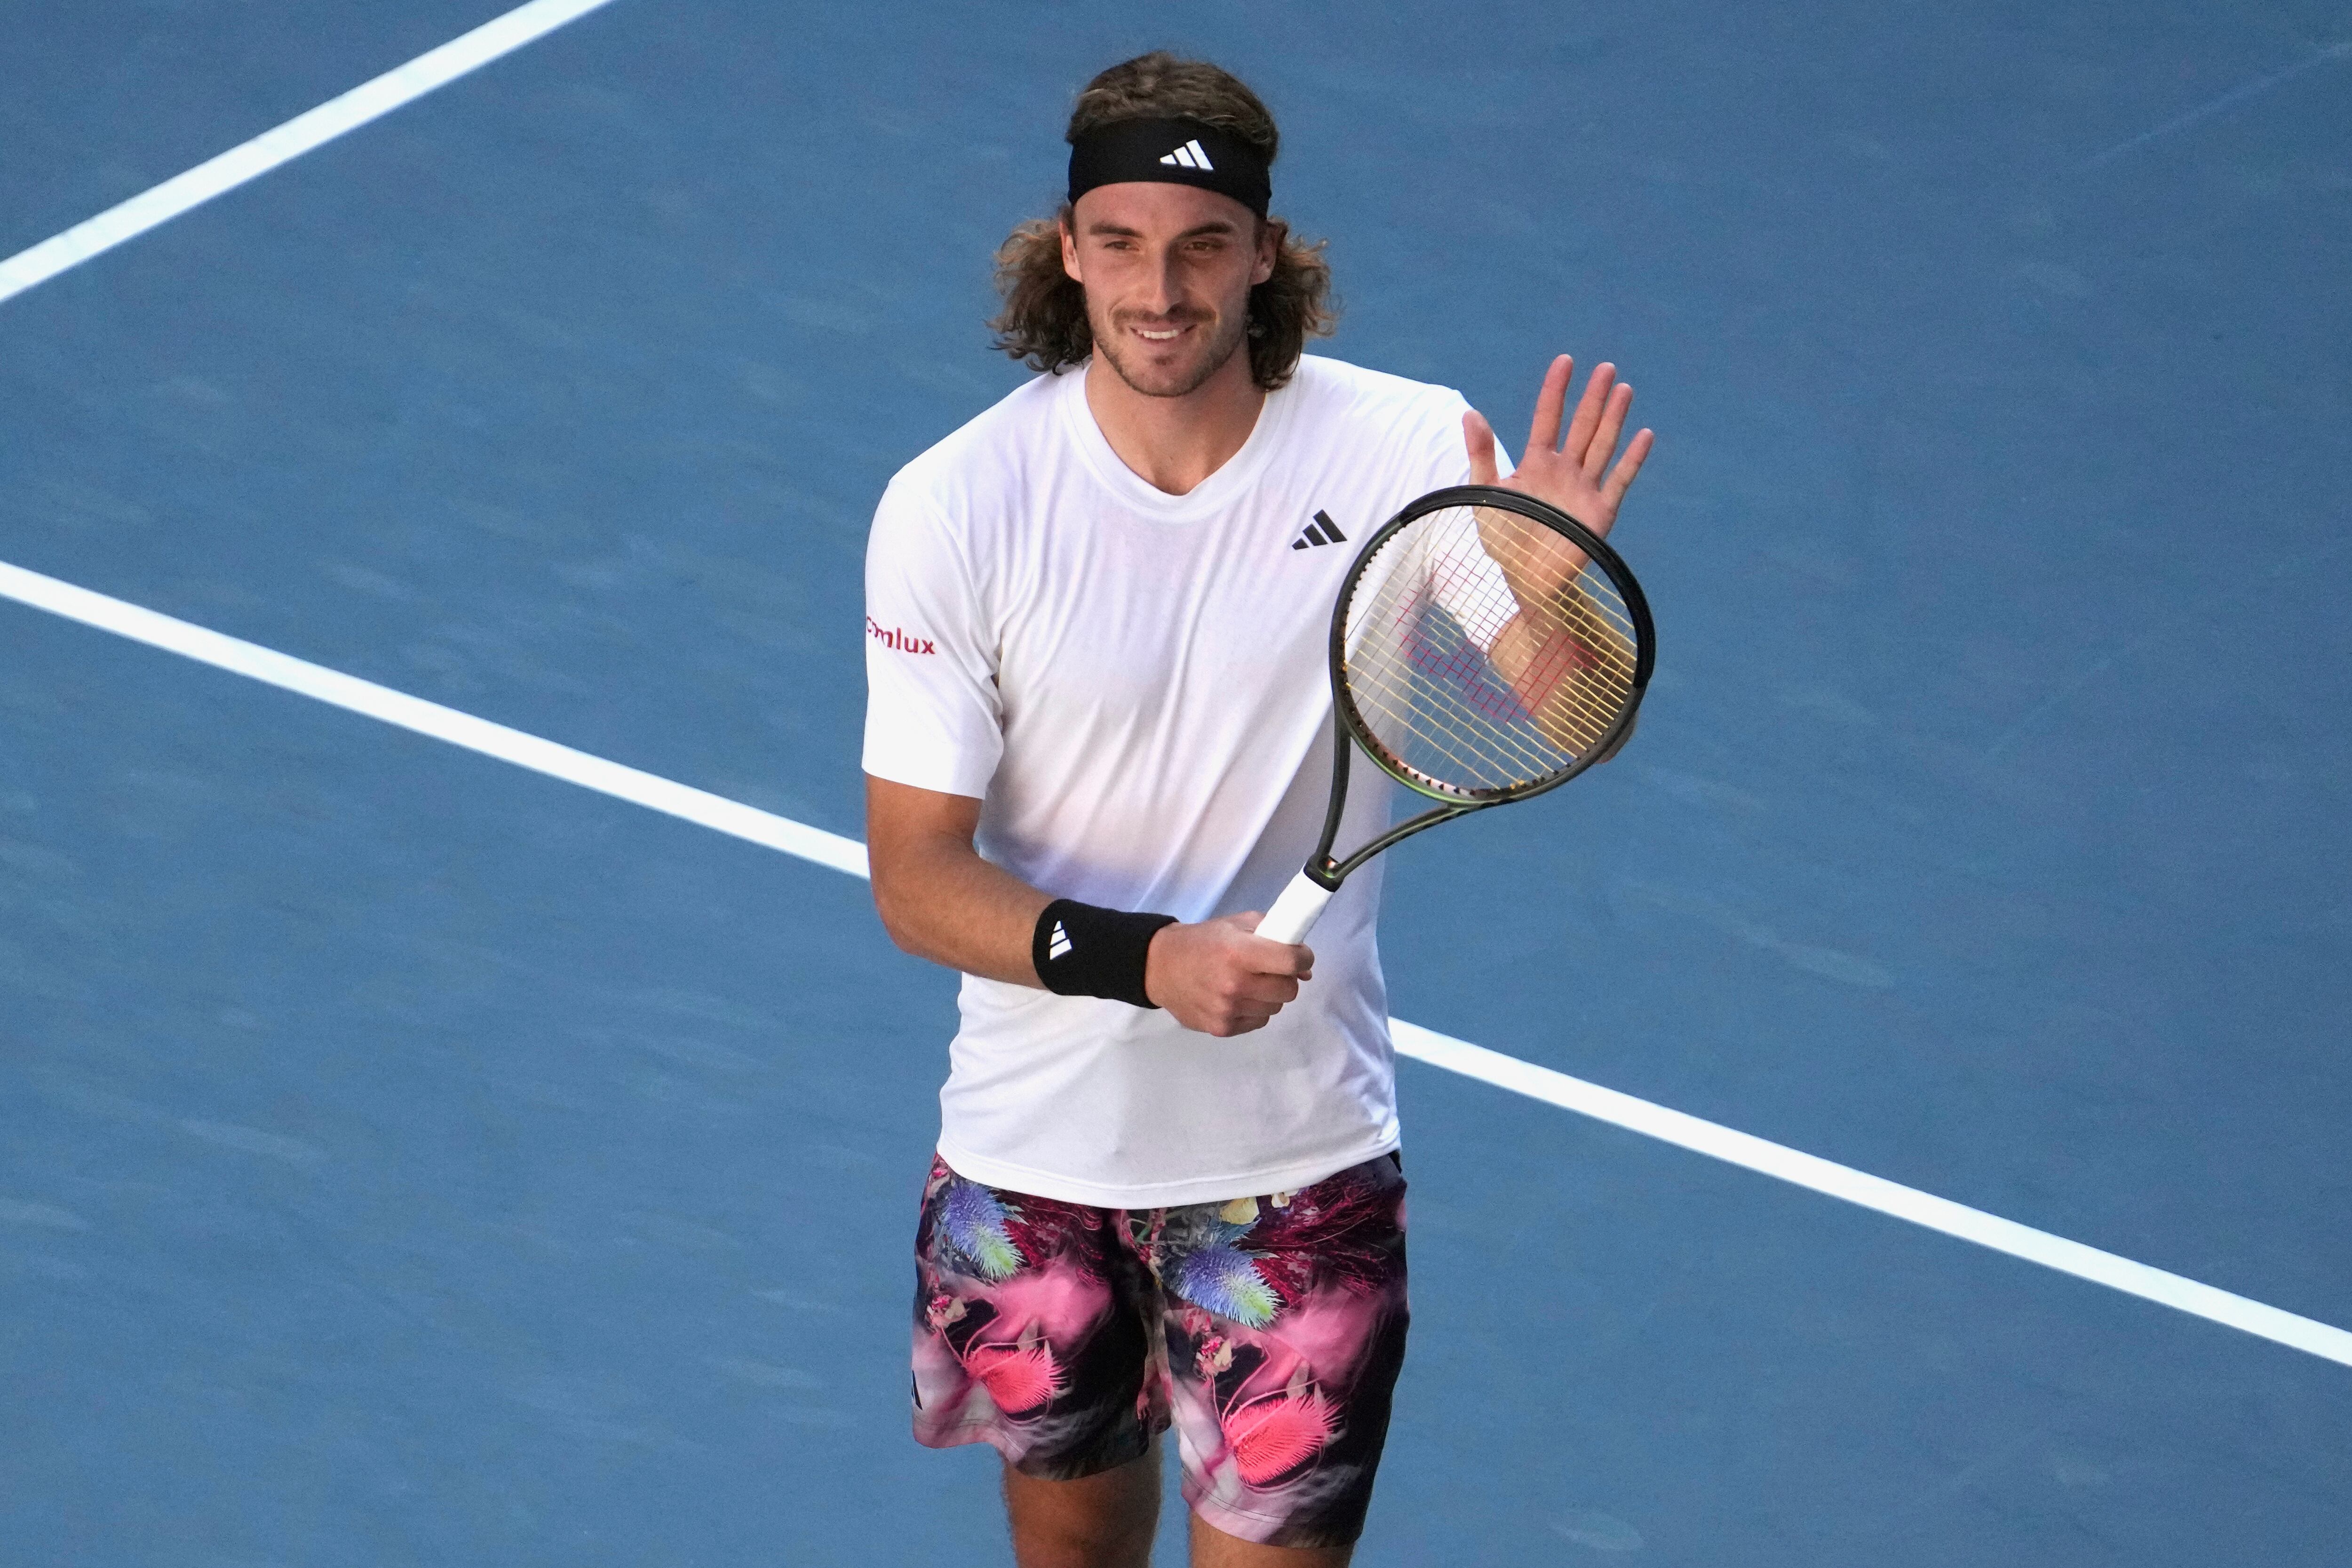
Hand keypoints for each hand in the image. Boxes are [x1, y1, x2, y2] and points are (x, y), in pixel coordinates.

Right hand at [1144, 913, 1314, 1036]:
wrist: (1160, 967)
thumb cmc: (1202, 941)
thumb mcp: (1236, 924)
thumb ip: (1274, 936)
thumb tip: (1304, 970)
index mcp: (1238, 952)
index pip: (1291, 961)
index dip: (1303, 957)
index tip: (1299, 956)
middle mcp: (1234, 983)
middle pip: (1289, 990)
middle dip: (1286, 978)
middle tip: (1270, 970)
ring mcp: (1228, 1009)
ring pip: (1275, 1008)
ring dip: (1269, 995)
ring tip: (1249, 983)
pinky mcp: (1222, 1028)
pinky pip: (1258, 1021)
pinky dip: (1254, 1009)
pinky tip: (1237, 997)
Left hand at [1464, 355, 1652, 538]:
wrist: (1525, 579)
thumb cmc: (1504, 539)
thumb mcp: (1484, 494)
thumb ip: (1480, 455)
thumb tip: (1470, 414)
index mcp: (1537, 463)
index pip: (1548, 418)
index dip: (1556, 391)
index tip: (1565, 362)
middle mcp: (1565, 470)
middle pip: (1582, 426)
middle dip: (1593, 398)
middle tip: (1605, 368)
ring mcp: (1585, 488)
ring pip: (1602, 445)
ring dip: (1613, 418)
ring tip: (1623, 389)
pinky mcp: (1601, 511)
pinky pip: (1619, 480)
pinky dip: (1632, 459)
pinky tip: (1644, 435)